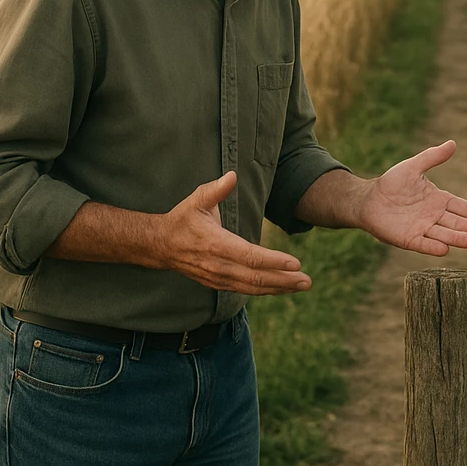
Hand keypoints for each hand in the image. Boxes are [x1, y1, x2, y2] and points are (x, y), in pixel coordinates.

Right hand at [160, 172, 311, 294]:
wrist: (159, 246)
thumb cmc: (182, 219)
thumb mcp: (196, 200)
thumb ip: (216, 189)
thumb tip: (232, 175)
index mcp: (216, 245)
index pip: (250, 257)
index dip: (274, 262)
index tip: (295, 263)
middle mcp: (218, 266)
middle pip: (256, 277)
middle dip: (284, 280)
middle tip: (307, 280)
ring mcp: (218, 278)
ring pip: (252, 287)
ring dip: (279, 287)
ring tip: (301, 285)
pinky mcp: (218, 283)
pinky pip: (245, 290)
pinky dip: (265, 290)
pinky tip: (282, 287)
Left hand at [358, 140, 466, 255]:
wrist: (369, 199)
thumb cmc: (392, 183)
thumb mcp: (413, 166)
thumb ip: (432, 157)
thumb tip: (453, 143)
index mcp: (438, 200)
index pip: (461, 207)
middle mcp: (434, 216)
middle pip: (456, 223)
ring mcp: (422, 229)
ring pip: (444, 235)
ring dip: (458, 238)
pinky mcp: (408, 239)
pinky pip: (423, 244)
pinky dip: (433, 247)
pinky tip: (445, 249)